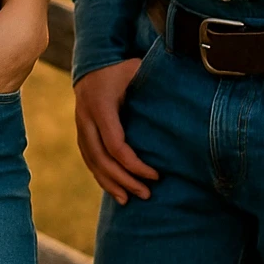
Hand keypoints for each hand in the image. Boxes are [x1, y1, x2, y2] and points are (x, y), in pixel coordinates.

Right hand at [74, 60, 159, 204]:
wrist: (92, 63)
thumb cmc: (121, 68)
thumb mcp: (136, 70)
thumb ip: (153, 85)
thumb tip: (183, 96)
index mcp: (101, 105)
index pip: (115, 144)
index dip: (134, 164)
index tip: (156, 174)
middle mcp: (86, 118)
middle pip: (102, 159)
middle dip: (124, 179)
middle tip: (146, 194)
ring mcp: (80, 126)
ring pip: (92, 162)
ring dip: (110, 183)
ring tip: (129, 200)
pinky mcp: (81, 132)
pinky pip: (89, 159)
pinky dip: (101, 176)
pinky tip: (114, 190)